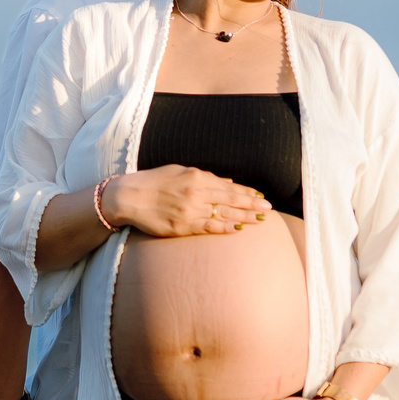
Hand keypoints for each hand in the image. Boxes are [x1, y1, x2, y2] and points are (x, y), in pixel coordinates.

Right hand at [105, 165, 271, 238]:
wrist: (129, 197)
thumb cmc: (153, 181)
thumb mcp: (179, 171)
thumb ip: (204, 177)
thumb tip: (228, 183)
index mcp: (196, 177)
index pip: (228, 186)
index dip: (246, 192)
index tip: (260, 196)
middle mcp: (196, 194)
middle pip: (231, 200)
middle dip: (252, 205)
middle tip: (269, 209)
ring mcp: (190, 211)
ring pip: (223, 215)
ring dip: (244, 217)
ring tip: (260, 220)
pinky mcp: (182, 227)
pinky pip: (209, 227)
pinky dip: (225, 228)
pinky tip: (238, 228)